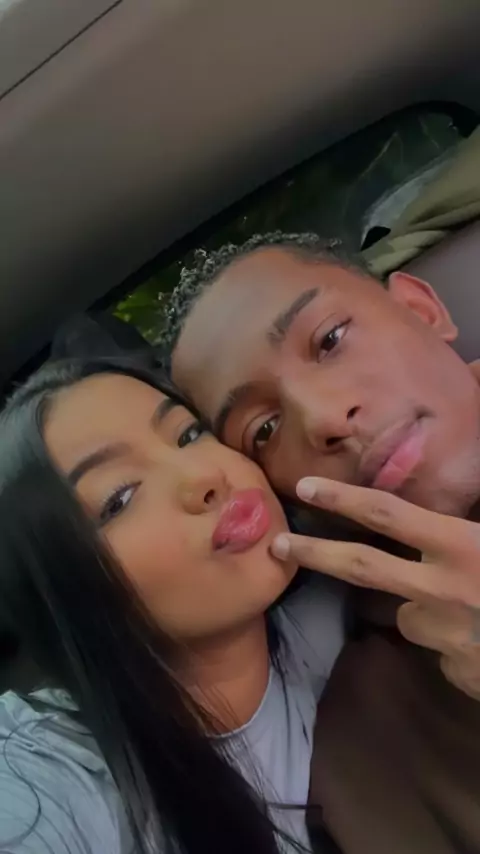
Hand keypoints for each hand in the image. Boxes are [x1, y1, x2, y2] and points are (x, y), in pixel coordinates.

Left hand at [271, 477, 479, 699]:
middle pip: (363, 568)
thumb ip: (470, 518)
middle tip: (279, 546)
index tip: (305, 486)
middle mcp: (443, 589)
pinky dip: (453, 640)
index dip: (345, 499)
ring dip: (424, 606)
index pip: (390, 514)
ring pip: (410, 613)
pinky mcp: (457, 672)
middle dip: (316, 554)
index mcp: (463, 548)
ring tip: (470, 606)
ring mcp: (446, 635)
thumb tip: (457, 472)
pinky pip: (441, 648)